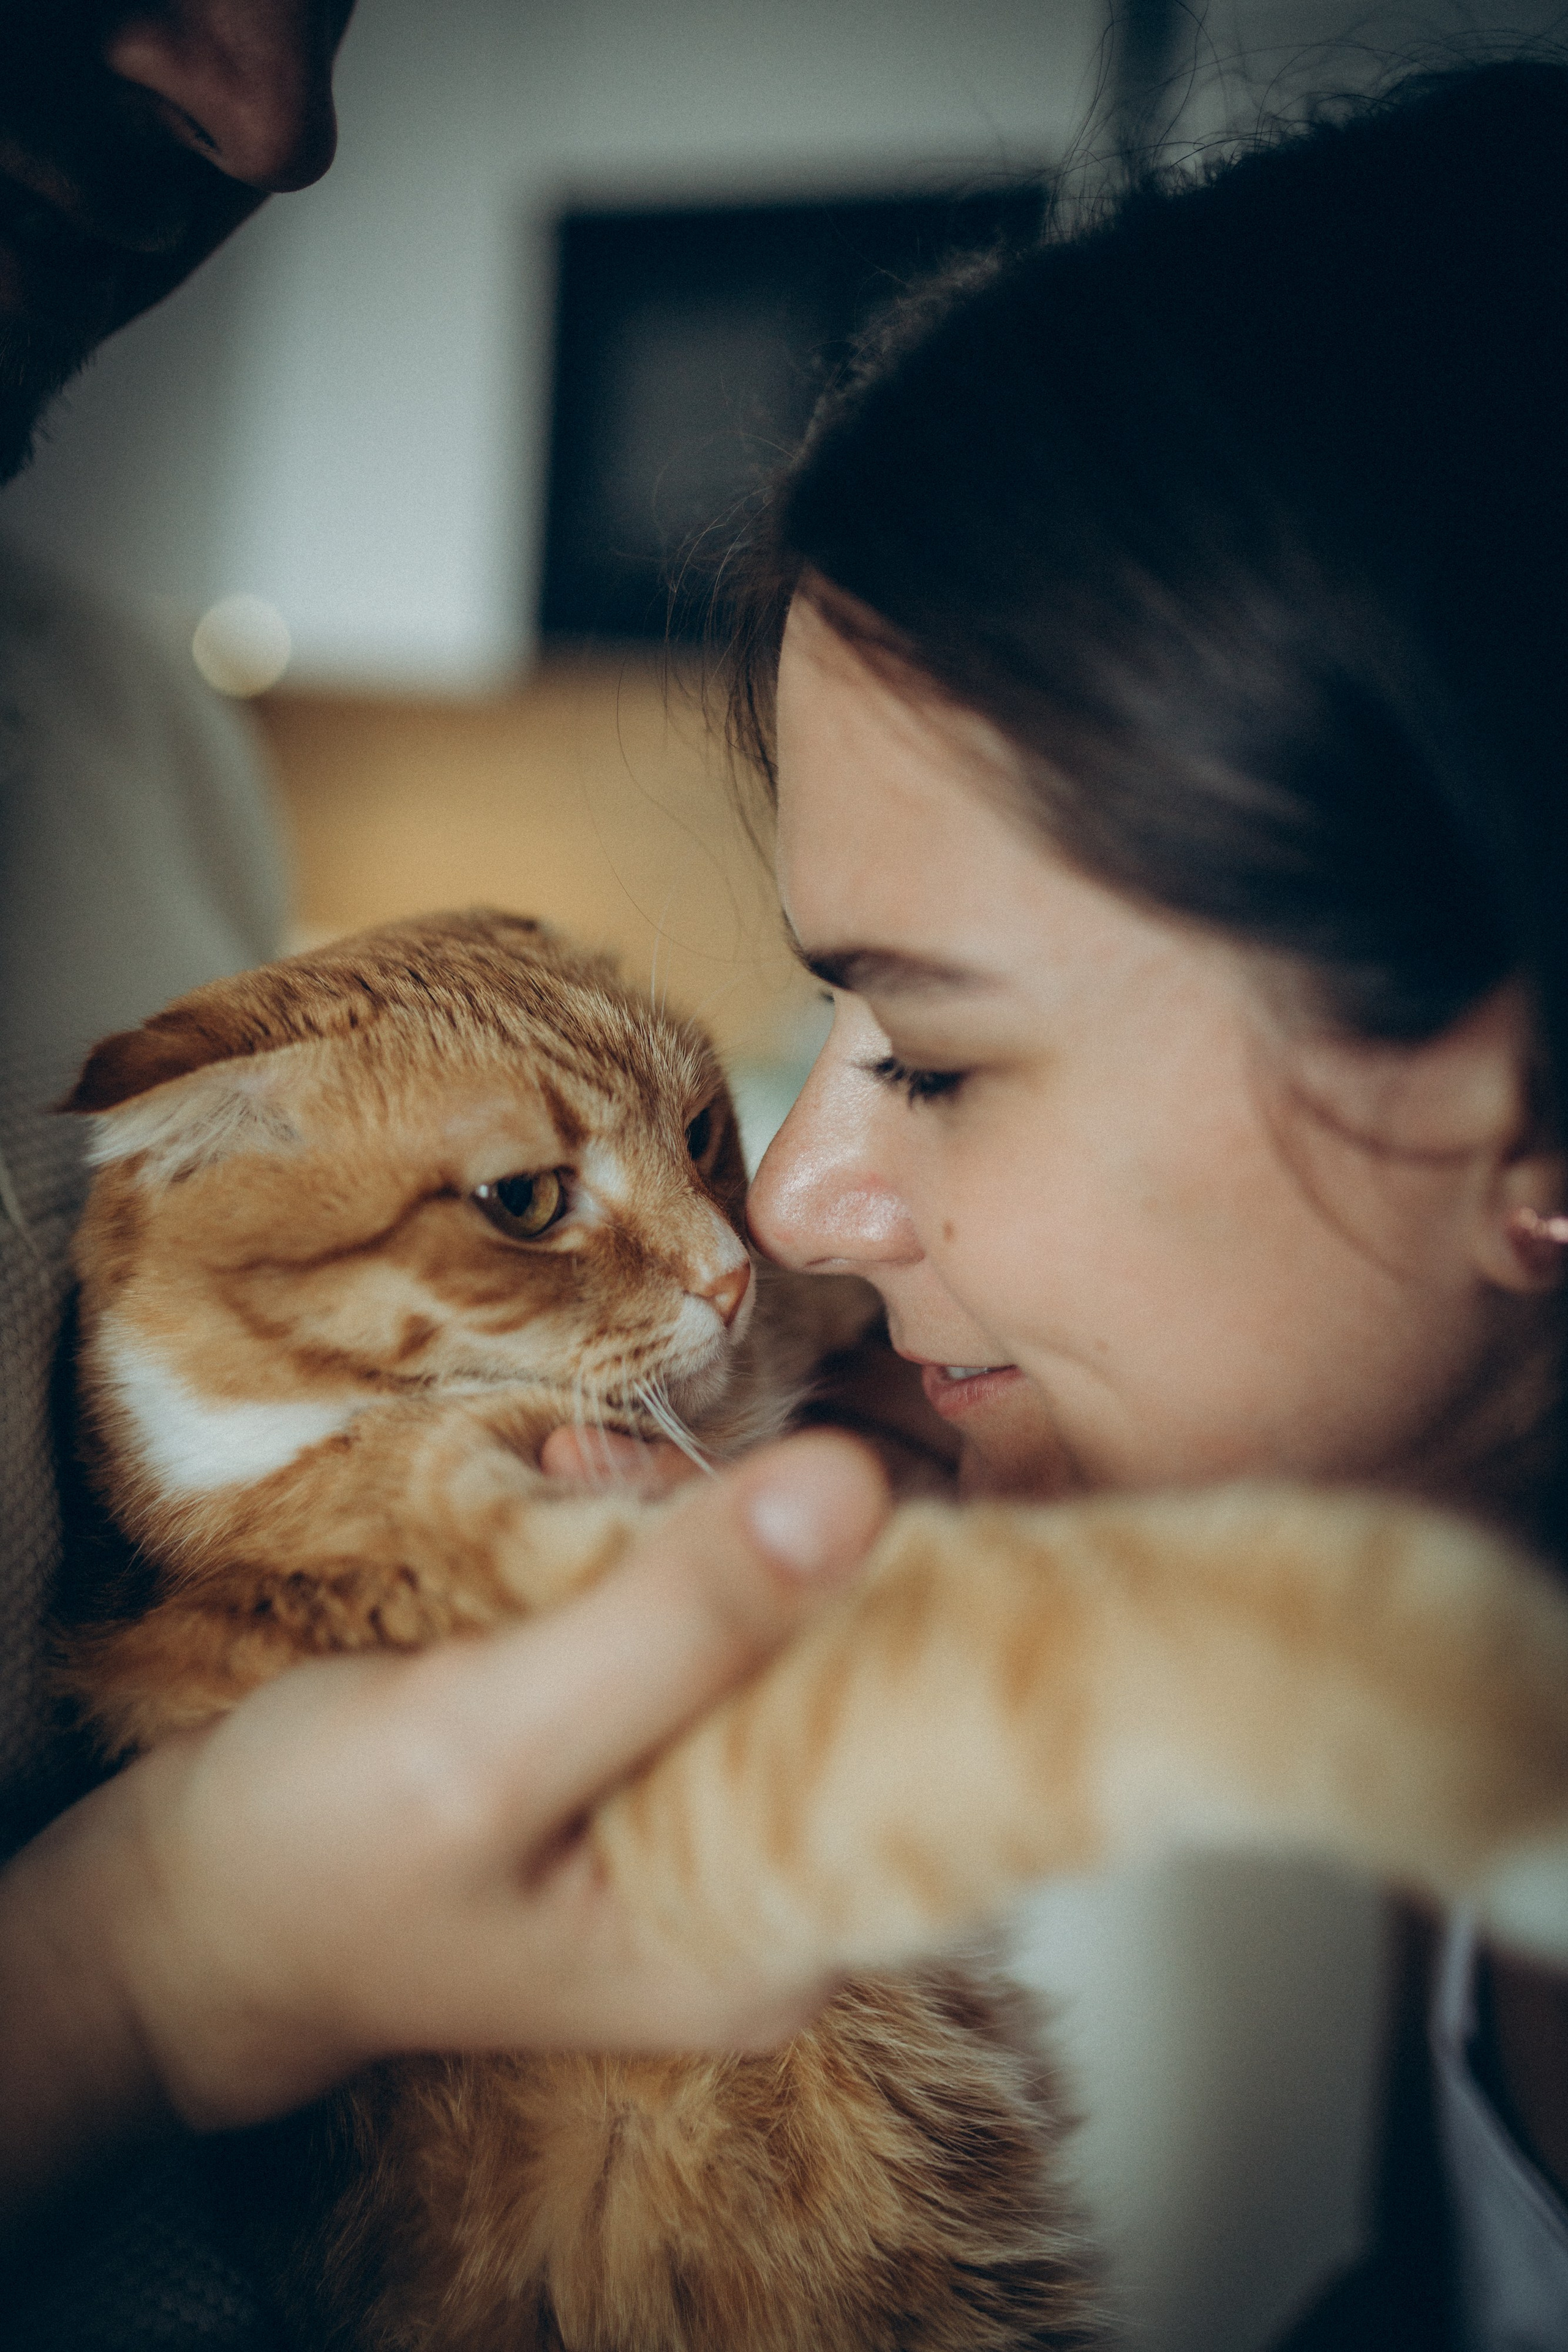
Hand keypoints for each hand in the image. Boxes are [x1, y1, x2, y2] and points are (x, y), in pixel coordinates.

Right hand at [0, 1434, 888, 2234]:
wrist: (174, 1907)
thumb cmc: (311, 1862)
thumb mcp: (493, 1742)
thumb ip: (675, 1625)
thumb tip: (859, 1483)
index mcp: (765, 1942)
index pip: (920, 1745)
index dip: (901, 1590)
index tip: (827, 1474)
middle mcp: (756, 1894)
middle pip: (839, 1673)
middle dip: (755, 1541)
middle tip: (628, 1471)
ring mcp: (692, 1828)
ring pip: (760, 1630)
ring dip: (678, 1528)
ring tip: (579, 1467)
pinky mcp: (632, 1767)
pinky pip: (683, 1631)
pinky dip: (631, 1550)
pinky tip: (570, 1493)